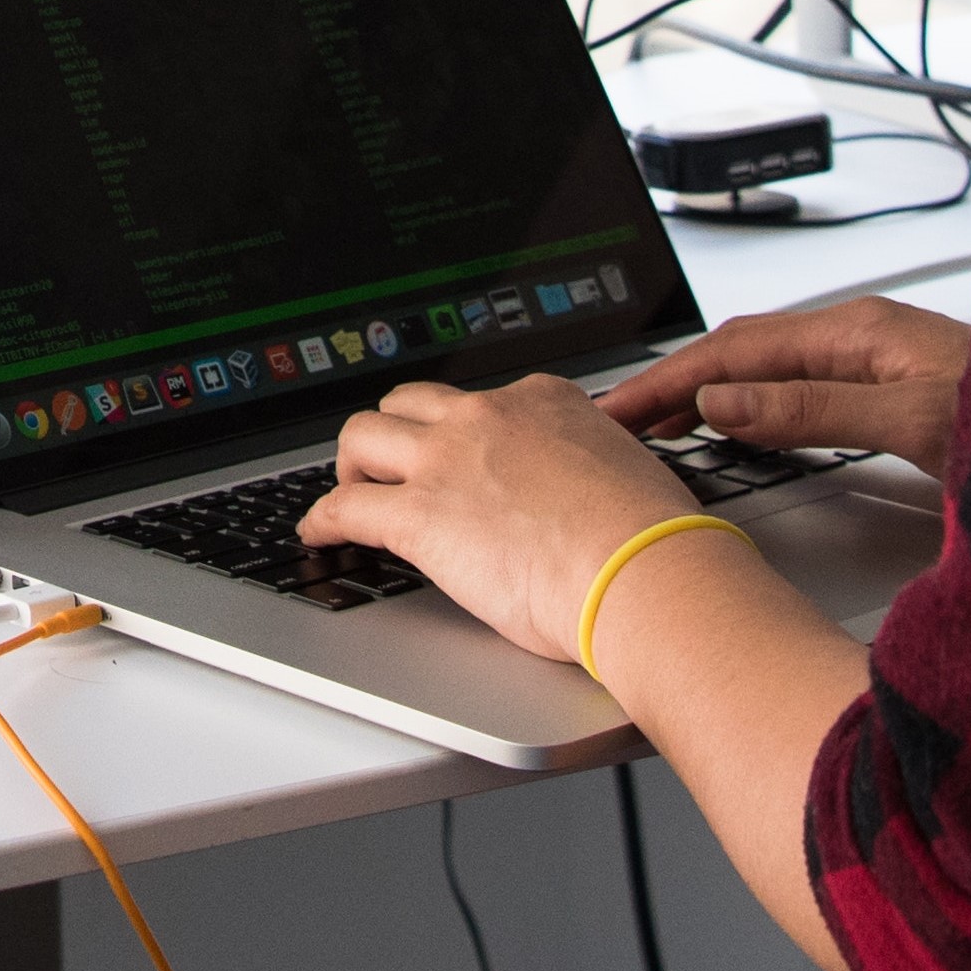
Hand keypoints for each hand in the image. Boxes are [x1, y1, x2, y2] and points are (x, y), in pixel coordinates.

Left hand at [294, 375, 701, 666]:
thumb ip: (590, 471)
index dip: (459, 430)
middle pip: (410, 403)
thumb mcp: (625, 474)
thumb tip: (589, 496)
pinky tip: (319, 534)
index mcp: (543, 400)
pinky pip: (345, 506)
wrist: (642, 570)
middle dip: (394, 431)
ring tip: (349, 490)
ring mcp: (447, 459)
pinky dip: (323, 519)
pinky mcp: (419, 514)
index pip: (480, 400)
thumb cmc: (651, 541)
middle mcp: (488, 415)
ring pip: (363, 435)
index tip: (456, 452)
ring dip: (350, 464)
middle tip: (387, 464)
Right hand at [594, 295, 970, 479]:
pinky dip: (751, 408)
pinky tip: (742, 429)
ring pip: (770, 371)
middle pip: (745, 354)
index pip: (735, 352)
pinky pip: (799, 391)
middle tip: (618, 423)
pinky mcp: (897, 395)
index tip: (618, 412)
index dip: (669, 383)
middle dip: (675, 383)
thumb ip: (814, 411)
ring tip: (658, 426)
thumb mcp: (913, 420)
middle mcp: (867, 339)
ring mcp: (882, 364)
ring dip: (709, 395)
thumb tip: (723, 403)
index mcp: (860, 331)